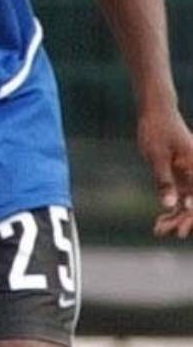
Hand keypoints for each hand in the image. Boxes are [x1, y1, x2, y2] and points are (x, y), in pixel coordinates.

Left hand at [135, 104, 192, 238]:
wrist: (157, 112)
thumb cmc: (157, 130)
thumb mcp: (156, 156)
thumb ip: (164, 181)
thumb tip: (170, 206)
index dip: (192, 216)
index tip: (182, 231)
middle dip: (185, 221)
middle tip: (169, 234)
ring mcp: (191, 174)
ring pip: (188, 201)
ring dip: (177, 217)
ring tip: (159, 230)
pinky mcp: (182, 175)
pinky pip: (181, 196)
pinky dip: (172, 208)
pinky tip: (160, 222)